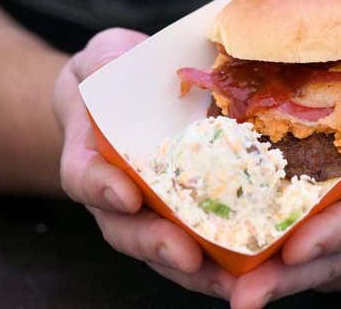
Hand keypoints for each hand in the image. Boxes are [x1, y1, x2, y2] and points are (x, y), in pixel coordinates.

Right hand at [53, 28, 235, 298]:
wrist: (138, 99)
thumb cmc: (117, 77)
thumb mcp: (105, 58)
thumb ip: (105, 61)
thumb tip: (116, 60)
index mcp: (91, 156)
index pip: (85, 176)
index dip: (101, 187)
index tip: (125, 194)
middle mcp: (118, 194)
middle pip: (126, 229)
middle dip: (155, 244)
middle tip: (185, 254)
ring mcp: (153, 209)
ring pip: (166, 249)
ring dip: (197, 270)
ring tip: (231, 281)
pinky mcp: (190, 213)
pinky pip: (203, 243)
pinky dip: (225, 261)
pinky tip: (256, 269)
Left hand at [230, 81, 340, 308]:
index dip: (332, 235)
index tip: (294, 248)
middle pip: (327, 260)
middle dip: (282, 276)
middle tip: (241, 291)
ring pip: (307, 270)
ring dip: (265, 280)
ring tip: (221, 286)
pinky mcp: (338, 252)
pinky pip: (298, 263)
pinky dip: (264, 266)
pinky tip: (225, 262)